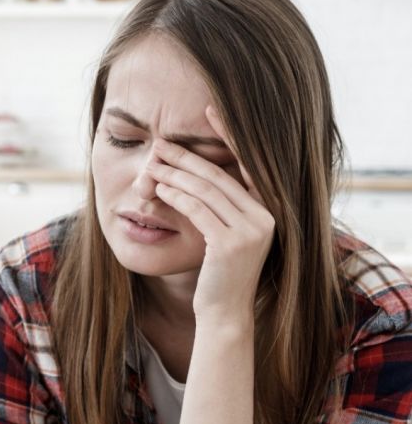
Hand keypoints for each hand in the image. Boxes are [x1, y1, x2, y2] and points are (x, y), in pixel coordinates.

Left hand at [146, 106, 274, 324]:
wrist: (224, 314)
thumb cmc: (220, 274)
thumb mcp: (224, 235)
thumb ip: (221, 206)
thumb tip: (194, 173)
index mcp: (269, 210)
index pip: (247, 163)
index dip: (229, 135)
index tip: (210, 109)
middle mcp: (266, 217)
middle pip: (219, 175)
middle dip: (187, 157)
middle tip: (161, 144)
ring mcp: (251, 231)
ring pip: (205, 191)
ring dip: (175, 175)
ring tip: (152, 165)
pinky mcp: (230, 243)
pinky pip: (197, 210)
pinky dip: (176, 196)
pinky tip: (158, 188)